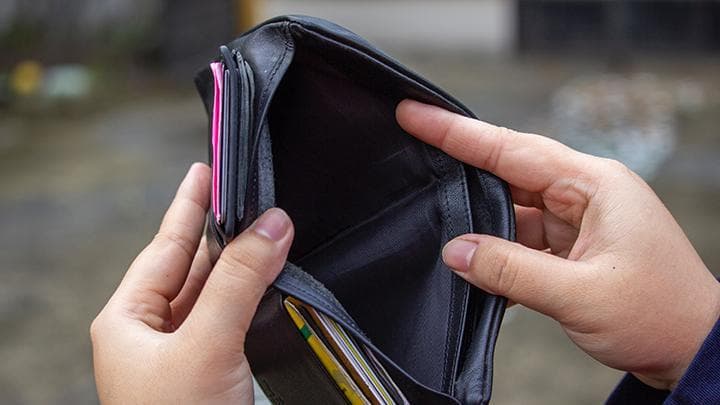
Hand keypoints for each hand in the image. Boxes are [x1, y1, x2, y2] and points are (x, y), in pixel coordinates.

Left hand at [90, 163, 293, 403]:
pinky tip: (270, 278)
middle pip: (191, 266)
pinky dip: (253, 296)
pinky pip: (232, 320)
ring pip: (215, 293)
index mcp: (127, 321)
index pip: (165, 247)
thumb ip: (240, 282)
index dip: (188, 206)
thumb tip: (272, 225)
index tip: (207, 169)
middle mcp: (152, 334)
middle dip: (221, 230)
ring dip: (242, 263)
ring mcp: (184, 354)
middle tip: (248, 191)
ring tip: (266, 226)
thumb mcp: (206, 344)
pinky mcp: (213, 371)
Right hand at [397, 100, 719, 389]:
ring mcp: (577, 220)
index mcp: (595, 185)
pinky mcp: (570, 246)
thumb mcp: (581, 295)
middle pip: (507, 171)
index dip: (457, 132)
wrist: (693, 348)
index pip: (512, 149)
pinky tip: (475, 262)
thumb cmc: (660, 314)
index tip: (415, 114)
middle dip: (460, 167)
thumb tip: (454, 251)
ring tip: (440, 226)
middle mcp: (584, 194)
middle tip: (410, 153)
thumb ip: (510, 271)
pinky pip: (521, 238)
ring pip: (511, 208)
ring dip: (480, 223)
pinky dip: (497, 250)